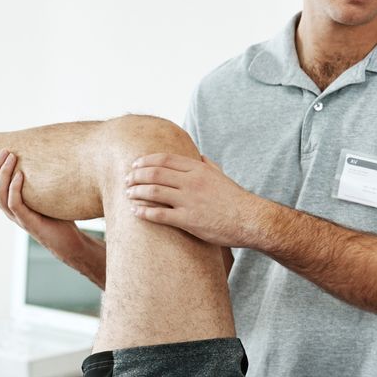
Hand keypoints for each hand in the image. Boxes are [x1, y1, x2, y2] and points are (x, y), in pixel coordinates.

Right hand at [0, 152, 83, 254]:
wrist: (67, 242)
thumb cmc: (56, 217)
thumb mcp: (40, 196)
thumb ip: (33, 182)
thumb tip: (36, 156)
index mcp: (7, 205)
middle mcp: (8, 211)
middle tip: (4, 152)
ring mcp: (16, 217)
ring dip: (3, 173)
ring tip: (12, 157)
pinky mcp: (27, 222)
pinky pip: (14, 203)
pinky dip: (14, 187)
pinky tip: (21, 174)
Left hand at [126, 153, 257, 246]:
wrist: (250, 219)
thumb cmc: (235, 199)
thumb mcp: (221, 176)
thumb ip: (208, 164)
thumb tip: (199, 155)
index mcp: (198, 169)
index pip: (164, 159)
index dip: (145, 161)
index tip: (134, 165)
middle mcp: (192, 182)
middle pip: (155, 173)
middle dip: (136, 176)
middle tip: (126, 180)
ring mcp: (190, 201)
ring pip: (154, 192)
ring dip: (136, 192)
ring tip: (127, 194)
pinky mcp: (189, 220)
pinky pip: (160, 214)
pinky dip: (144, 212)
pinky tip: (135, 212)